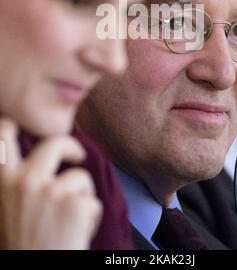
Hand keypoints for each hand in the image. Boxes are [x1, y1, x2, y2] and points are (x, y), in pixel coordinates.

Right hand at [0, 119, 101, 248]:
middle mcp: (26, 180)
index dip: (14, 124)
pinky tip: (76, 234)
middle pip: (56, 143)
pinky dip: (90, 217)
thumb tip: (32, 160)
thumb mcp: (6, 209)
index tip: (23, 126)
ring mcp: (52, 191)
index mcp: (4, 180)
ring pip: (80, 177)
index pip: (3, 134)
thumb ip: (15, 182)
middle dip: (70, 147)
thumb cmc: (24, 245)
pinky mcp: (77, 204)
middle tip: (76, 156)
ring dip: (81, 196)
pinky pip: (93, 202)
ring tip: (70, 222)